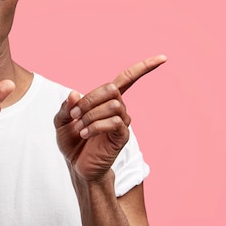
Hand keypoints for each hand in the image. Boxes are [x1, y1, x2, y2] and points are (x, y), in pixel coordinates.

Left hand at [54, 55, 166, 181]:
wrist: (78, 167)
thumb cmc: (72, 143)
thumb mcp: (61, 122)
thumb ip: (66, 107)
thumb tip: (74, 93)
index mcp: (105, 100)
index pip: (128, 78)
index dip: (144, 67)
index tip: (163, 58)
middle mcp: (118, 108)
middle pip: (112, 89)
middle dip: (91, 99)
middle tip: (76, 114)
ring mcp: (122, 122)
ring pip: (114, 105)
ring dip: (91, 114)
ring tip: (80, 128)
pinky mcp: (122, 137)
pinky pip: (115, 122)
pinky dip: (96, 125)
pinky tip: (86, 134)